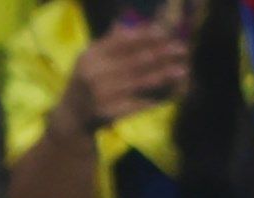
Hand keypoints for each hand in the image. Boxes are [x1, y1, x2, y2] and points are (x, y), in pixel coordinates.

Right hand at [51, 22, 188, 135]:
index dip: (144, 36)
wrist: (71, 117)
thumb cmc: (87, 83)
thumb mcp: (91, 60)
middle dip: (160, 54)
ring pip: (139, 82)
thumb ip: (110, 43)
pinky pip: (137, 103)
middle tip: (180, 49)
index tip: (164, 33)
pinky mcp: (108, 113)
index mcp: (91, 56)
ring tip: (182, 70)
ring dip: (163, 75)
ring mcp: (101, 94)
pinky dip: (155, 99)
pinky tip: (171, 94)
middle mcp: (94, 73)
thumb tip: (131, 23)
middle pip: (134, 61)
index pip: (121, 42)